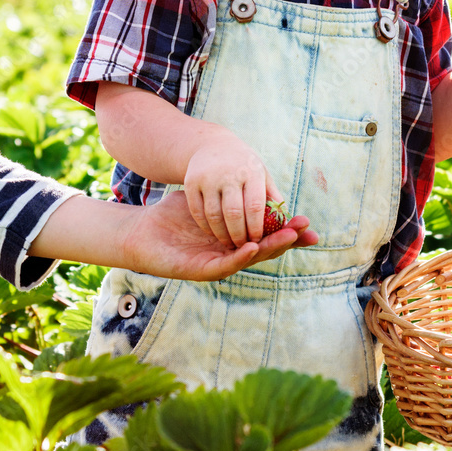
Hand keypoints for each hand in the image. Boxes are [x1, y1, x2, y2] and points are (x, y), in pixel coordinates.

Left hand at [119, 190, 317, 281]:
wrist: (143, 234)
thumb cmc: (174, 218)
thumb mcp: (207, 201)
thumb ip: (230, 196)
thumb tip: (254, 180)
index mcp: (235, 239)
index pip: (268, 235)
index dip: (289, 232)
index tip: (308, 223)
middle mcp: (231, 254)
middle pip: (267, 248)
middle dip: (288, 240)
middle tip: (307, 231)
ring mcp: (219, 264)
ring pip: (251, 258)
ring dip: (270, 248)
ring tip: (287, 237)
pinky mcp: (204, 270)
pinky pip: (226, 264)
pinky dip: (240, 257)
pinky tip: (252, 246)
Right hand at [183, 133, 278, 247]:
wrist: (213, 145)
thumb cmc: (244, 166)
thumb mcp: (261, 175)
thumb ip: (273, 199)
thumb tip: (287, 223)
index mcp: (251, 172)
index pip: (255, 206)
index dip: (256, 227)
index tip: (257, 241)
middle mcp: (229, 173)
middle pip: (234, 213)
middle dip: (239, 235)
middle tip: (242, 247)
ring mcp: (208, 177)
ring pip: (214, 214)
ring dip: (221, 234)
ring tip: (229, 244)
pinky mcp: (191, 182)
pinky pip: (198, 211)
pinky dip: (206, 226)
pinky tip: (213, 233)